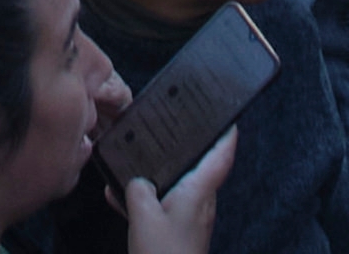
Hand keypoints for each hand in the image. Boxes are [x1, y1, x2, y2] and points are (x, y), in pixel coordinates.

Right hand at [115, 131, 240, 253]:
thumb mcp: (143, 215)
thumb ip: (138, 188)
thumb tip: (137, 181)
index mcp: (199, 192)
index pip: (222, 155)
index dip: (227, 132)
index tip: (228, 112)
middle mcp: (201, 204)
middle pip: (200, 167)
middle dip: (185, 147)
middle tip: (171, 125)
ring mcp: (191, 220)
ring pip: (177, 187)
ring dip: (158, 174)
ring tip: (134, 160)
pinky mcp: (179, 235)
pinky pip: (164, 207)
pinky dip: (147, 200)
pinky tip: (120, 198)